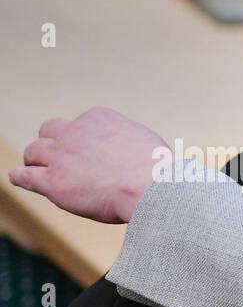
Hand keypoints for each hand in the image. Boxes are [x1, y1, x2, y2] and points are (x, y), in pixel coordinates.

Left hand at [9, 108, 166, 223]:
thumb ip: (127, 140)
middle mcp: (75, 132)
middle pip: (51, 131)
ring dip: (37, 160)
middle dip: (54, 144)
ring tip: (40, 170)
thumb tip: (130, 149)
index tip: (91, 154)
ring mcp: (61, 156)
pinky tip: (21, 178)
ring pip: (34, 151)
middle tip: (61, 159)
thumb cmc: (158, 170)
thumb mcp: (145, 140)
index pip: (81, 125)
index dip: (83, 141)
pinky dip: (21, 177)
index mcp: (99, 118)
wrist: (152, 187)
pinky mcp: (52, 181)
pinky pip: (24, 176)